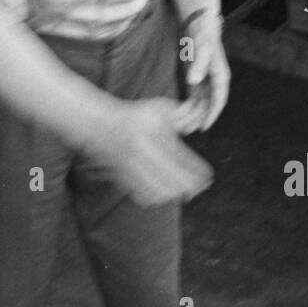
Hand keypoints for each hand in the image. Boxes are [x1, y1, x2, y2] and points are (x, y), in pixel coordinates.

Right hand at [83, 98, 213, 206]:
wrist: (99, 125)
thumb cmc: (133, 116)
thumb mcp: (158, 109)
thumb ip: (180, 114)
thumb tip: (199, 120)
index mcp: (149, 136)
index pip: (179, 159)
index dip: (196, 171)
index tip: (208, 176)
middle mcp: (139, 155)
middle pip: (170, 181)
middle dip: (189, 186)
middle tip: (201, 185)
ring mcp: (129, 170)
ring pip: (157, 192)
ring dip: (174, 193)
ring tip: (186, 190)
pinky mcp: (123, 179)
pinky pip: (144, 196)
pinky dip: (159, 197)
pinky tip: (168, 192)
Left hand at [181, 14, 230, 131]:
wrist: (199, 26)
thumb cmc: (202, 37)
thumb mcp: (200, 50)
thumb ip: (198, 66)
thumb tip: (193, 81)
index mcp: (220, 77)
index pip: (218, 101)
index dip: (211, 115)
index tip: (203, 127)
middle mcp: (216, 82)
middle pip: (210, 106)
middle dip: (201, 119)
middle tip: (190, 131)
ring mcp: (207, 82)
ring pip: (202, 104)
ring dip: (194, 115)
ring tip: (184, 127)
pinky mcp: (197, 80)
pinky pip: (195, 97)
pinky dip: (189, 106)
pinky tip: (180, 115)